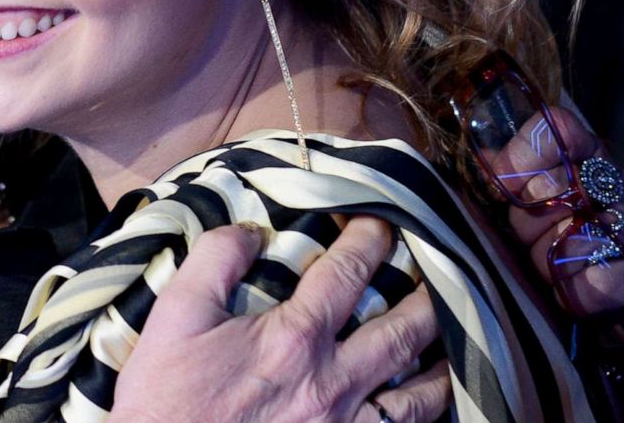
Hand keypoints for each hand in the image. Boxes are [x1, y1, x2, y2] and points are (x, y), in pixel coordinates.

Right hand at [110, 216, 449, 422]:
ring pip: (420, 395)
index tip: (382, 220)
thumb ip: (214, 261)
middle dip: (429, 293)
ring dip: (444, 361)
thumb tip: (250, 230)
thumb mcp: (174, 317)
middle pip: (404, 330)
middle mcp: (332, 382)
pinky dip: (427, 415)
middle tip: (444, 268)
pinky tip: (433, 403)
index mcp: (294, 338)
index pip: (348, 273)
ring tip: (455, 337)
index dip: (371, 239)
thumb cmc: (168, 398)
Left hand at [498, 107, 623, 368]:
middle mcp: (623, 189)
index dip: (522, 154)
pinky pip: (592, 282)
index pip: (559, 129)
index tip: (508, 187)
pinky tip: (577, 296)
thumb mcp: (549, 213)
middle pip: (550, 187)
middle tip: (535, 244)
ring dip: (549, 264)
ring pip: (569, 237)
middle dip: (527, 224)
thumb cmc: (582, 256)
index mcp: (597, 163)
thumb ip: (523, 183)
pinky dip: (575, 295)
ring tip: (557, 273)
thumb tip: (485, 157)